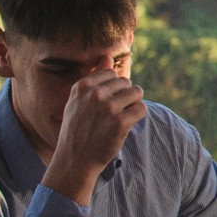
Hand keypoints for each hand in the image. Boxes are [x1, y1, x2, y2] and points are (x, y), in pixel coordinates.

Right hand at [43, 70, 145, 196]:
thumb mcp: (79, 101)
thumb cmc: (78, 129)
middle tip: (113, 113)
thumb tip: (108, 57)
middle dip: (125, 96)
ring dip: (133, 105)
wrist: (74, 160)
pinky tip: (125, 125)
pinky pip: (142, 109)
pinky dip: (138, 117)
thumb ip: (95, 78)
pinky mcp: (121, 122)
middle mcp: (95, 94)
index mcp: (83, 86)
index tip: (106, 102)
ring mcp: (108, 107)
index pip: (112, 73)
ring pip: (137, 93)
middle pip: (127, 82)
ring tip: (120, 117)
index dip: (114, 87)